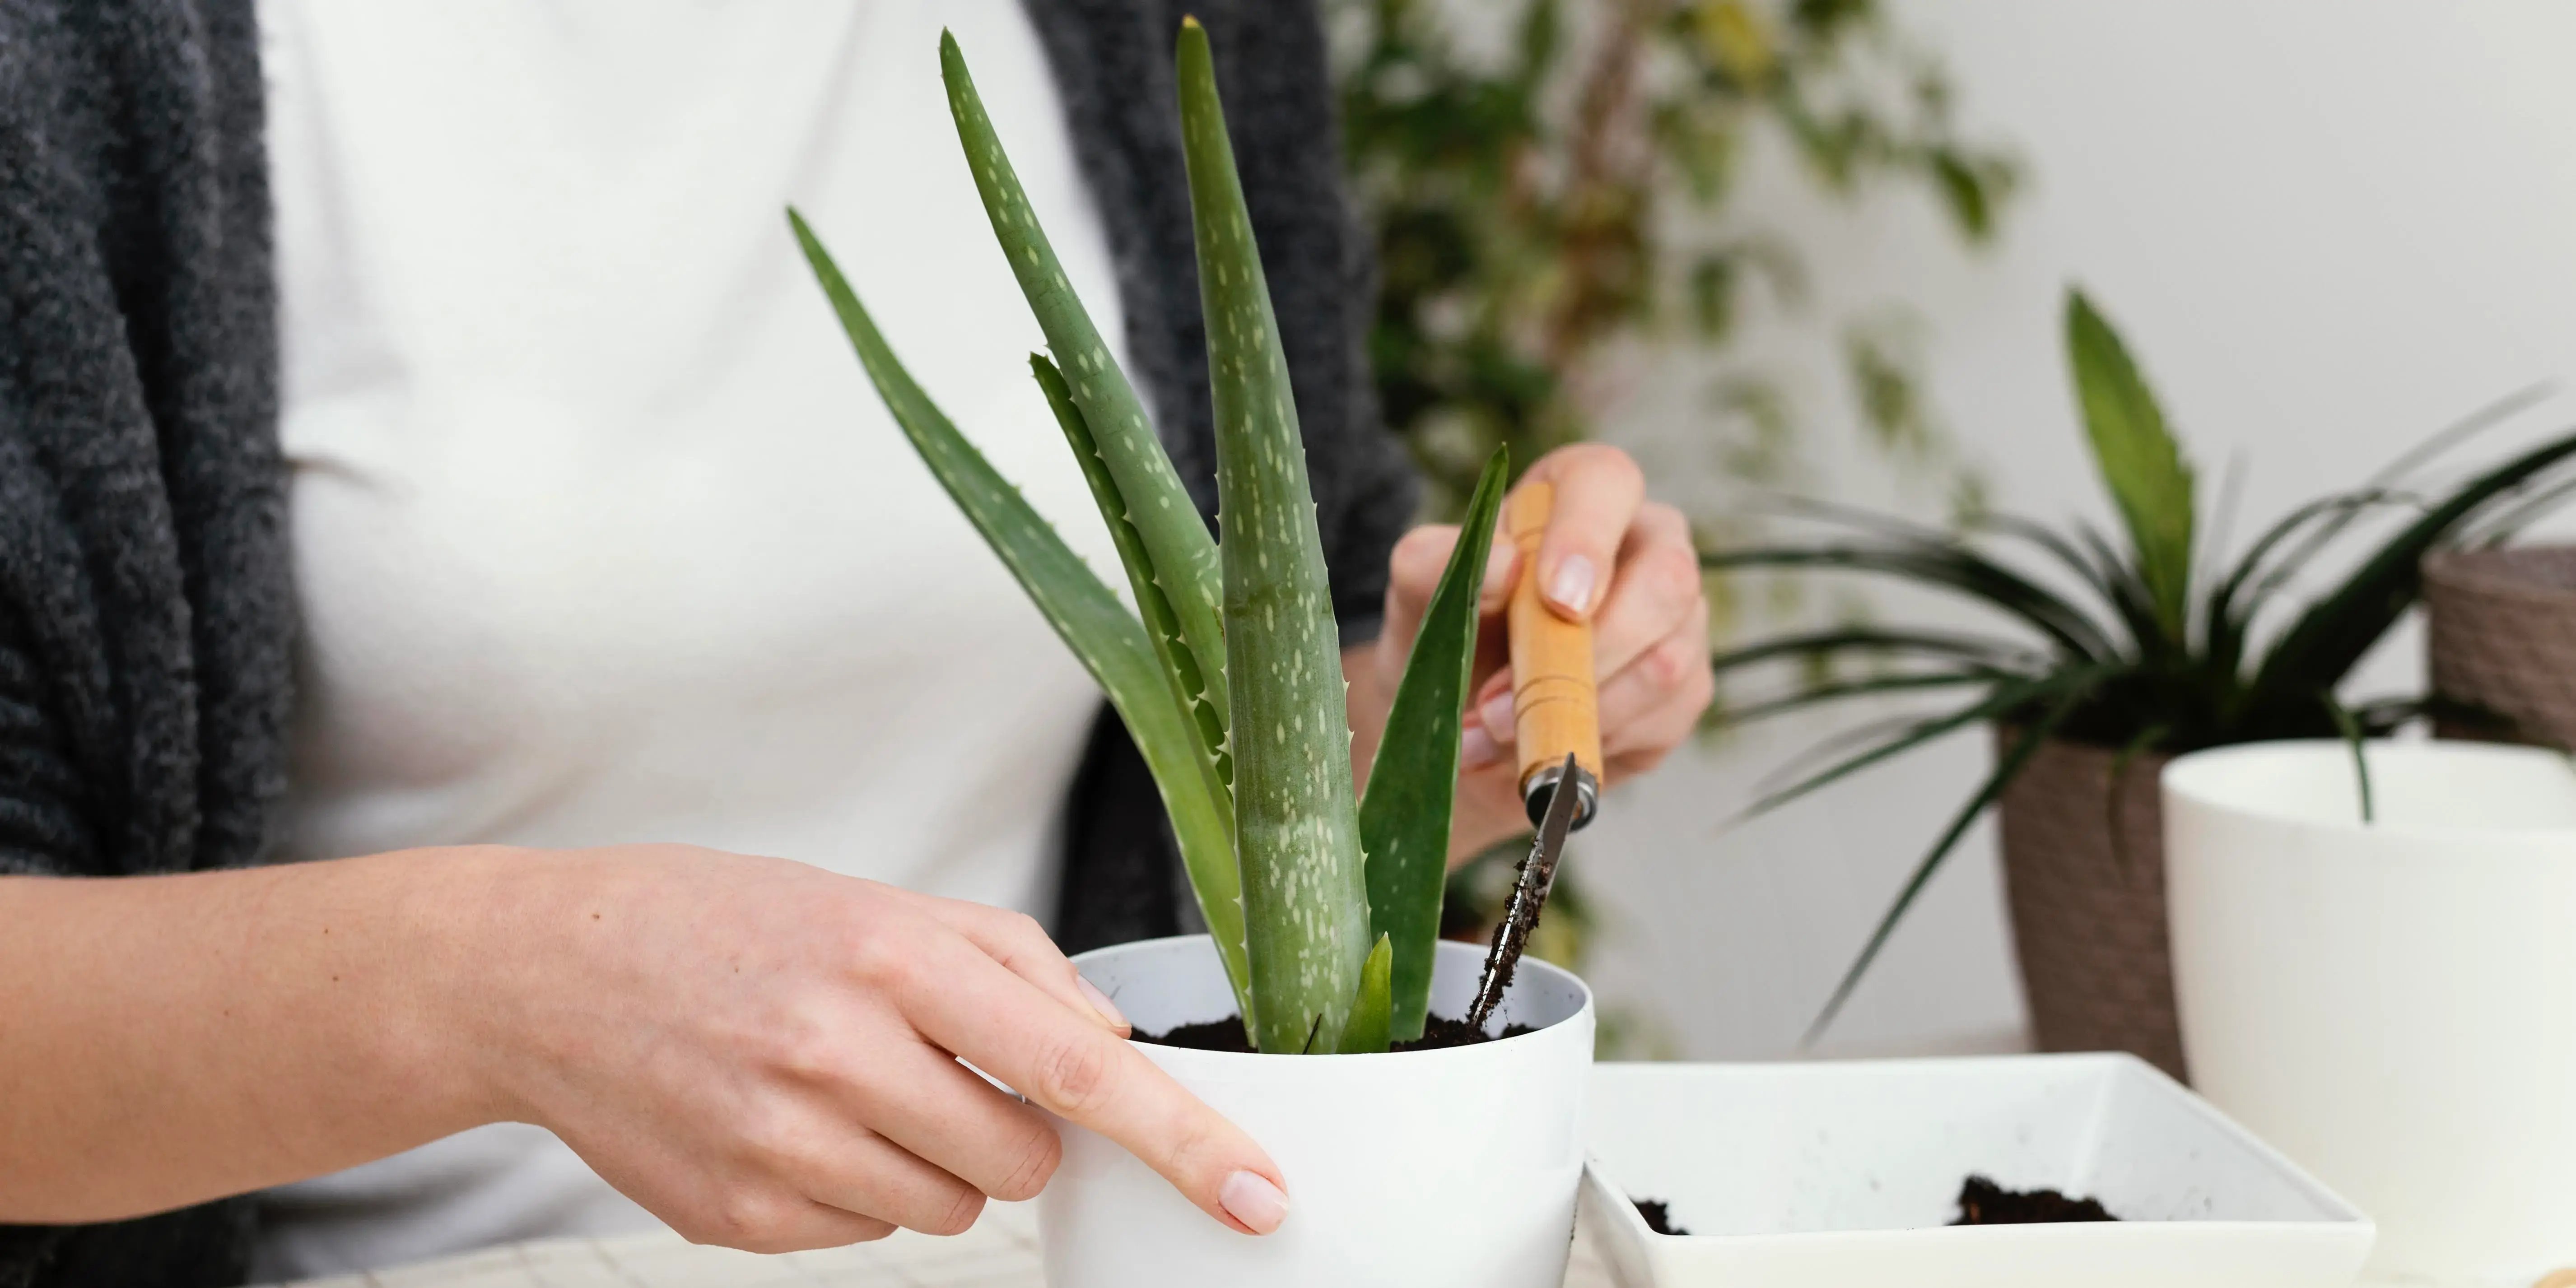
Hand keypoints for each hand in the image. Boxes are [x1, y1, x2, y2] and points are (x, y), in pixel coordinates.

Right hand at [459, 846, 1289, 1249]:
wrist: (549, 972)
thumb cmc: (730, 924)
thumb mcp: (880, 902)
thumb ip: (1013, 964)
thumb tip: (1109, 1046)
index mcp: (892, 956)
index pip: (1077, 1071)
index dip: (1183, 1140)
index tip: (1257, 1194)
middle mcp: (840, 1052)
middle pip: (1024, 1162)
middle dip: (1012, 1134)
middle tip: (934, 1073)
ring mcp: (784, 1142)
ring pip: (949, 1210)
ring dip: (929, 1161)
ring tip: (845, 1088)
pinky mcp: (740, 1215)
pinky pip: (866, 1236)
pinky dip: (854, 1191)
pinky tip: (791, 1123)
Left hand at [1351, 444, 1713, 862]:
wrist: (1463, 720)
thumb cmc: (1450, 633)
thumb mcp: (1417, 595)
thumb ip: (1434, 563)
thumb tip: (1506, 564)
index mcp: (1581, 493)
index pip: (1607, 483)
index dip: (1587, 537)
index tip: (1555, 600)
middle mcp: (1647, 545)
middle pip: (1665, 580)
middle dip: (1585, 653)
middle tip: (1499, 703)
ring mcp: (1677, 620)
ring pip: (1665, 662)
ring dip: (1571, 711)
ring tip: (1492, 733)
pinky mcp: (1684, 690)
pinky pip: (1662, 720)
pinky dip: (1590, 744)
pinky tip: (1536, 749)